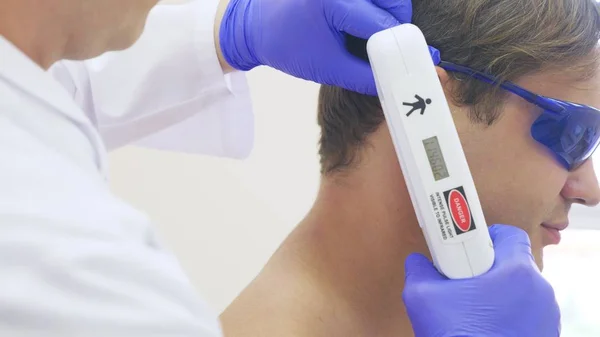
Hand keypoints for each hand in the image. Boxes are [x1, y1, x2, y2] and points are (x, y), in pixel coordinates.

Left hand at [218, 0, 437, 94]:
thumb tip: (398, 81)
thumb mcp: (326, 67)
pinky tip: (364, 24)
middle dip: (398, 27)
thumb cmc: (286, 46)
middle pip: (395, 1)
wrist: (256, 25)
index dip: (398, 47)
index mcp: (333, 2)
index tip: (411, 63)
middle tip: (389, 50)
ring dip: (390, 14)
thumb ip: (364, 76)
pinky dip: (379, 7)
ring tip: (374, 37)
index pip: (382, 24)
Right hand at [402, 224, 560, 336]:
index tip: (467, 248)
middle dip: (487, 269)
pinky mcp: (546, 336)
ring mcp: (547, 317)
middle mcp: (540, 290)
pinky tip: (484, 328)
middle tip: (463, 281)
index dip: (486, 236)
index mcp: (517, 271)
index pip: (510, 234)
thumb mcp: (422, 297)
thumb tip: (417, 262)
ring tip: (471, 310)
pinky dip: (508, 316)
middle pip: (514, 264)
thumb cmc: (459, 335)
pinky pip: (526, 315)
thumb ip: (418, 270)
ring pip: (520, 291)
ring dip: (498, 294)